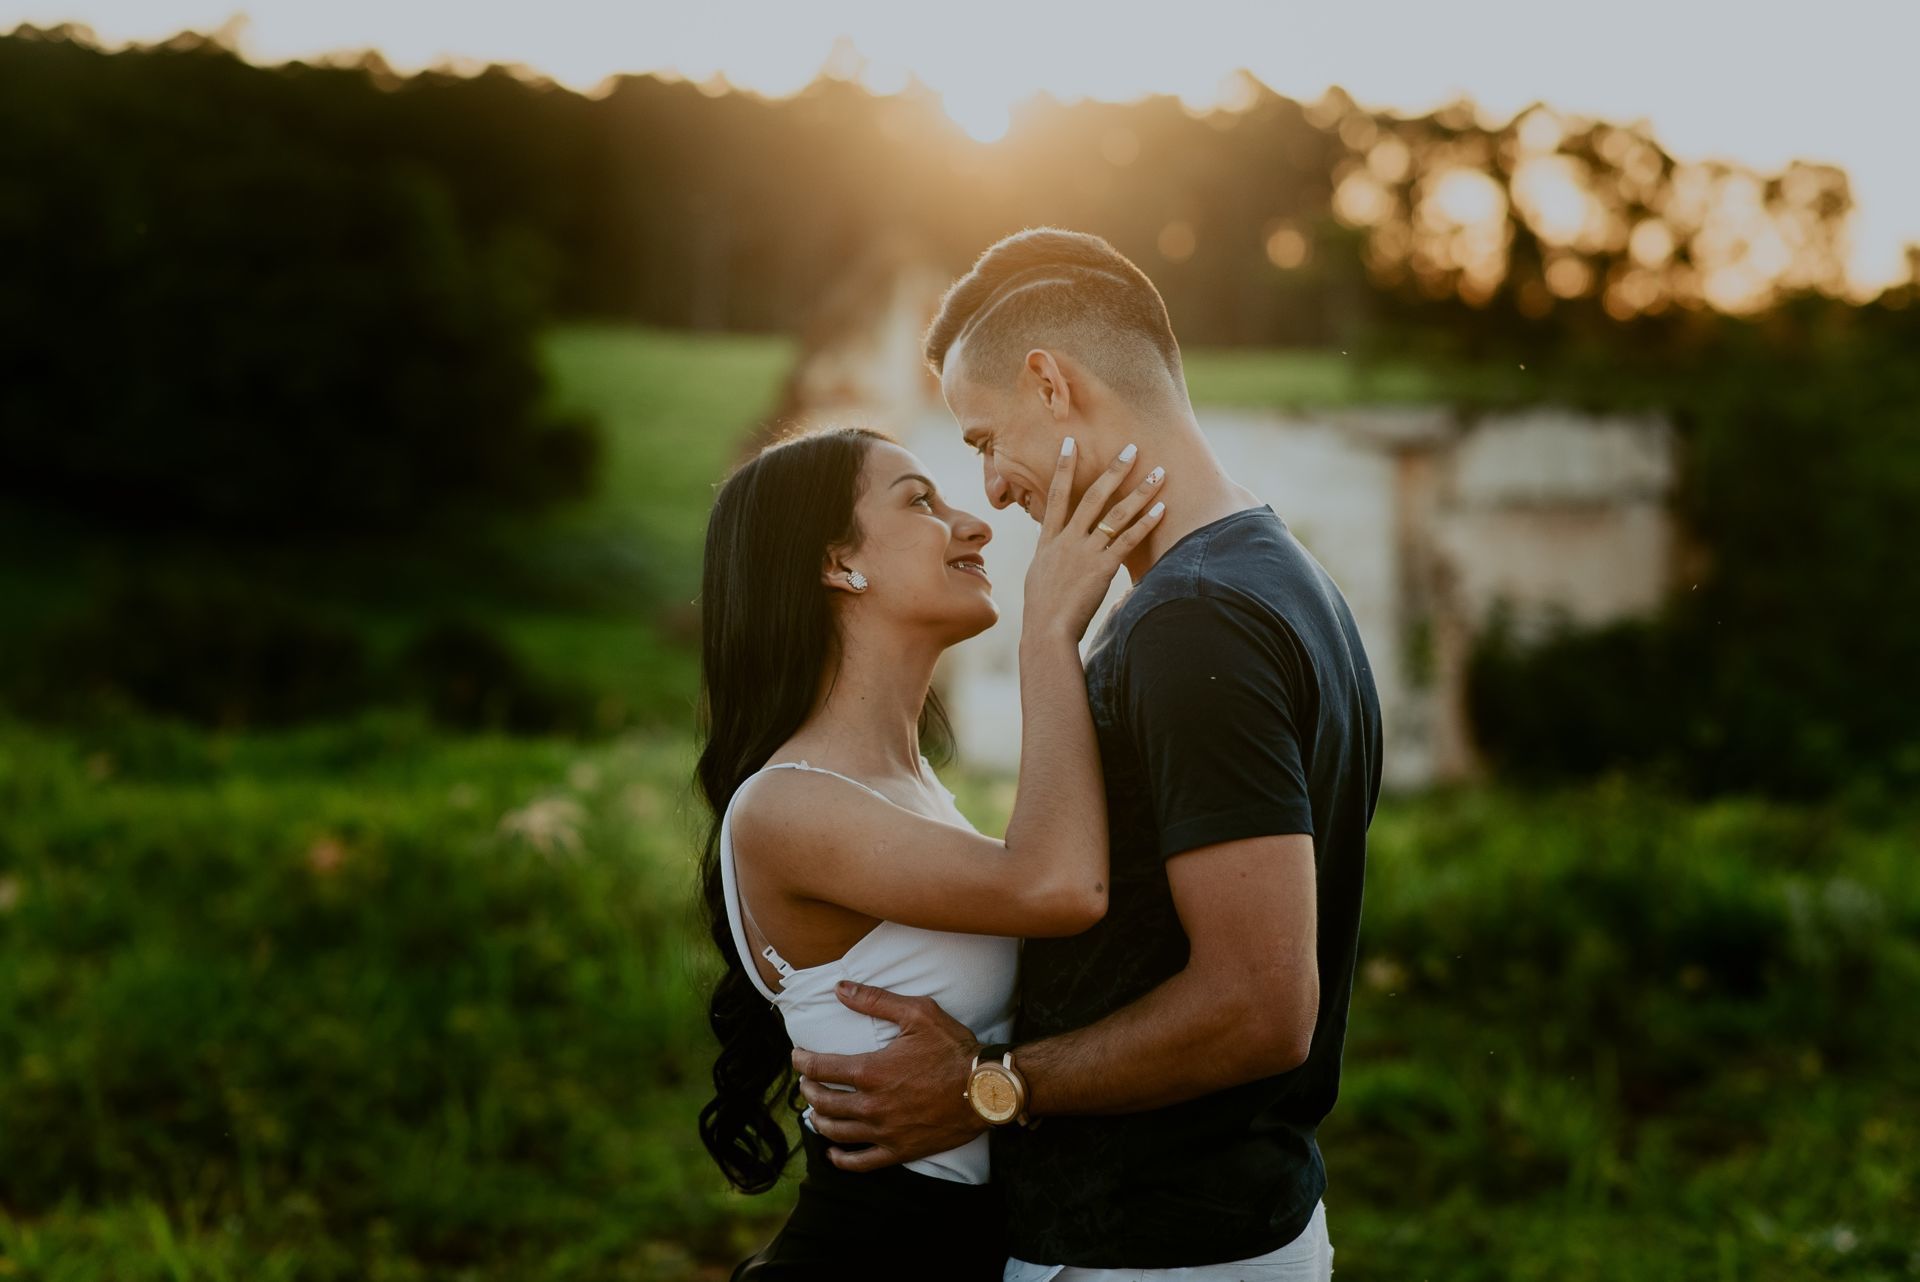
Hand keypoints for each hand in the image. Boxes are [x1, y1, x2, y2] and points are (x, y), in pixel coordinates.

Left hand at [789, 980, 986, 1172]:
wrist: (986, 1089)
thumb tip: (840, 988)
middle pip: (823, 1101)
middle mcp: (871, 1104)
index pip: (820, 1067)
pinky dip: (841, 1159)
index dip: (801, 1061)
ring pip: (836, 1131)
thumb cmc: (953, 1049)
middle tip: (806, 1081)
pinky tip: (833, 1153)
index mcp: (871, 1070)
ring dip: (818, 1119)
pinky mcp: (899, 1150)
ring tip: (816, 1109)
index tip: (797, 1056)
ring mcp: (884, 1131)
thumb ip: (875, 1000)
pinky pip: (861, 1162)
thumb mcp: (917, 1013)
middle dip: (808, 1089)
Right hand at [1023, 438, 1165, 642]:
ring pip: (1116, 514)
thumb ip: (1051, 555)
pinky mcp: (1103, 568)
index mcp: (1049, 540)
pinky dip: (1146, 523)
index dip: (1063, 468)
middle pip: (1093, 496)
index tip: (1071, 443)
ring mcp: (1085, 552)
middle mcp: (1068, 540)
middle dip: (1114, 470)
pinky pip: (1128, 540)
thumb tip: (1055, 547)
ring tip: (1158, 473)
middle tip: (1131, 448)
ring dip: (1140, 491)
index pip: (1056, 495)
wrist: (1046, 630)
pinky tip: (1161, 509)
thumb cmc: (1042, 609)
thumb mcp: (1039, 575)